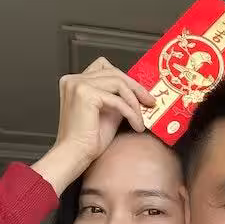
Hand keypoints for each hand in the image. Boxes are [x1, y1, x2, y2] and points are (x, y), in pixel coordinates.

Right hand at [33, 58, 155, 194]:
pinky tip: (136, 125)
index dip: (126, 79)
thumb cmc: (87, 140)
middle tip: (150, 101)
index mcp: (75, 82)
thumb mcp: (108, 113)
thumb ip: (117, 99)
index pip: (106, 68)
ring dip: (134, 102)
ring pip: (118, 83)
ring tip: (140, 119)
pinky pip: (118, 100)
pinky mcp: (86, 94)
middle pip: (114, 73)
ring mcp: (78, 85)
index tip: (141, 93)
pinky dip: (131, 113)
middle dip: (136, 88)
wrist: (75, 155)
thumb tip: (136, 94)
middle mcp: (74, 80)